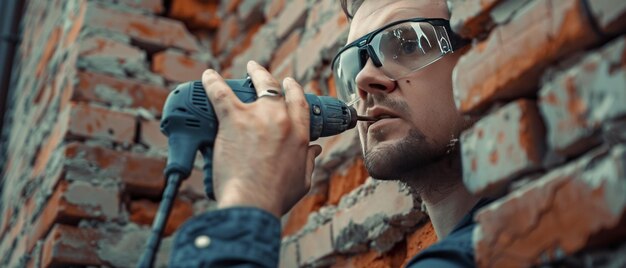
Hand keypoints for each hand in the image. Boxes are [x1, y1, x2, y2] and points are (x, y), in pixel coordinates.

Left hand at [202, 61, 321, 217]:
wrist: (252, 203)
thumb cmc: (275, 197)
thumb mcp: (302, 181)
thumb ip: (309, 162)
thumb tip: (314, 150)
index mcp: (299, 134)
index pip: (299, 103)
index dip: (293, 90)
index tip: (289, 85)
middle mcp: (282, 119)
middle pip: (278, 89)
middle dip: (270, 77)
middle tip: (261, 73)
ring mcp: (257, 116)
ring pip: (256, 84)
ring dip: (252, 72)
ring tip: (247, 67)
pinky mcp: (233, 120)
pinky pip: (220, 93)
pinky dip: (213, 82)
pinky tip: (208, 75)